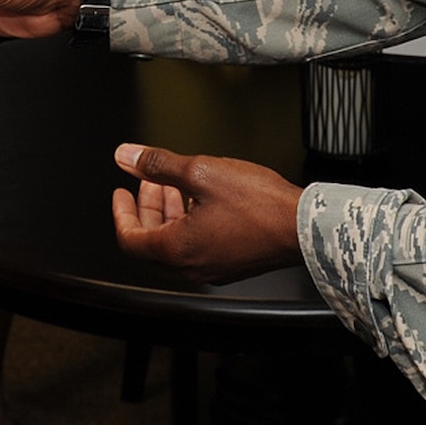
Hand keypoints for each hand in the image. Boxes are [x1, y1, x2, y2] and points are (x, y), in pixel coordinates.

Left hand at [111, 144, 305, 284]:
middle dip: (147, 207)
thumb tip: (128, 157)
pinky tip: (201, 199)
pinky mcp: (230, 264)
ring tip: (174, 184)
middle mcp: (192, 266)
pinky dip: (189, 222)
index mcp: (178, 249)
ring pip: (175, 243)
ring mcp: (212, 268)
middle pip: (152, 241)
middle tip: (148, 182)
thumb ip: (158, 164)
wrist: (304, 226)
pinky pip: (197, 245)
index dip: (121, 212)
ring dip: (169, 212)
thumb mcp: (201, 172)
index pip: (130, 238)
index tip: (121, 193)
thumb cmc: (260, 206)